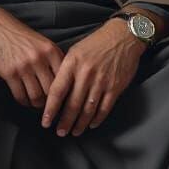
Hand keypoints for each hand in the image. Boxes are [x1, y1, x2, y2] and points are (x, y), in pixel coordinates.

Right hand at [0, 2, 63, 108]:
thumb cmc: (20, 37)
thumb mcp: (42, 43)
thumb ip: (53, 60)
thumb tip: (63, 85)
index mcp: (51, 51)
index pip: (64, 79)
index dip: (64, 93)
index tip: (62, 100)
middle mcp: (39, 59)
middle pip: (51, 91)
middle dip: (50, 102)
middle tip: (48, 105)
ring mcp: (24, 66)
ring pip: (36, 97)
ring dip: (36, 104)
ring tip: (35, 102)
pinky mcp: (10, 73)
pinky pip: (20, 95)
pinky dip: (23, 101)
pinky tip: (24, 99)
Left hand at [42, 17, 145, 136]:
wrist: (122, 37)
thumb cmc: (95, 43)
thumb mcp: (74, 51)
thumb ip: (65, 70)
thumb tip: (55, 91)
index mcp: (72, 64)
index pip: (57, 91)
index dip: (50, 109)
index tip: (45, 121)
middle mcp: (85, 74)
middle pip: (72, 104)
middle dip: (64, 121)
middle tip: (59, 132)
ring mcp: (101, 82)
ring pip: (88, 109)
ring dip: (80, 123)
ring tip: (74, 132)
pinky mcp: (115, 87)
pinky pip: (104, 108)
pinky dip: (97, 118)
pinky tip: (91, 124)